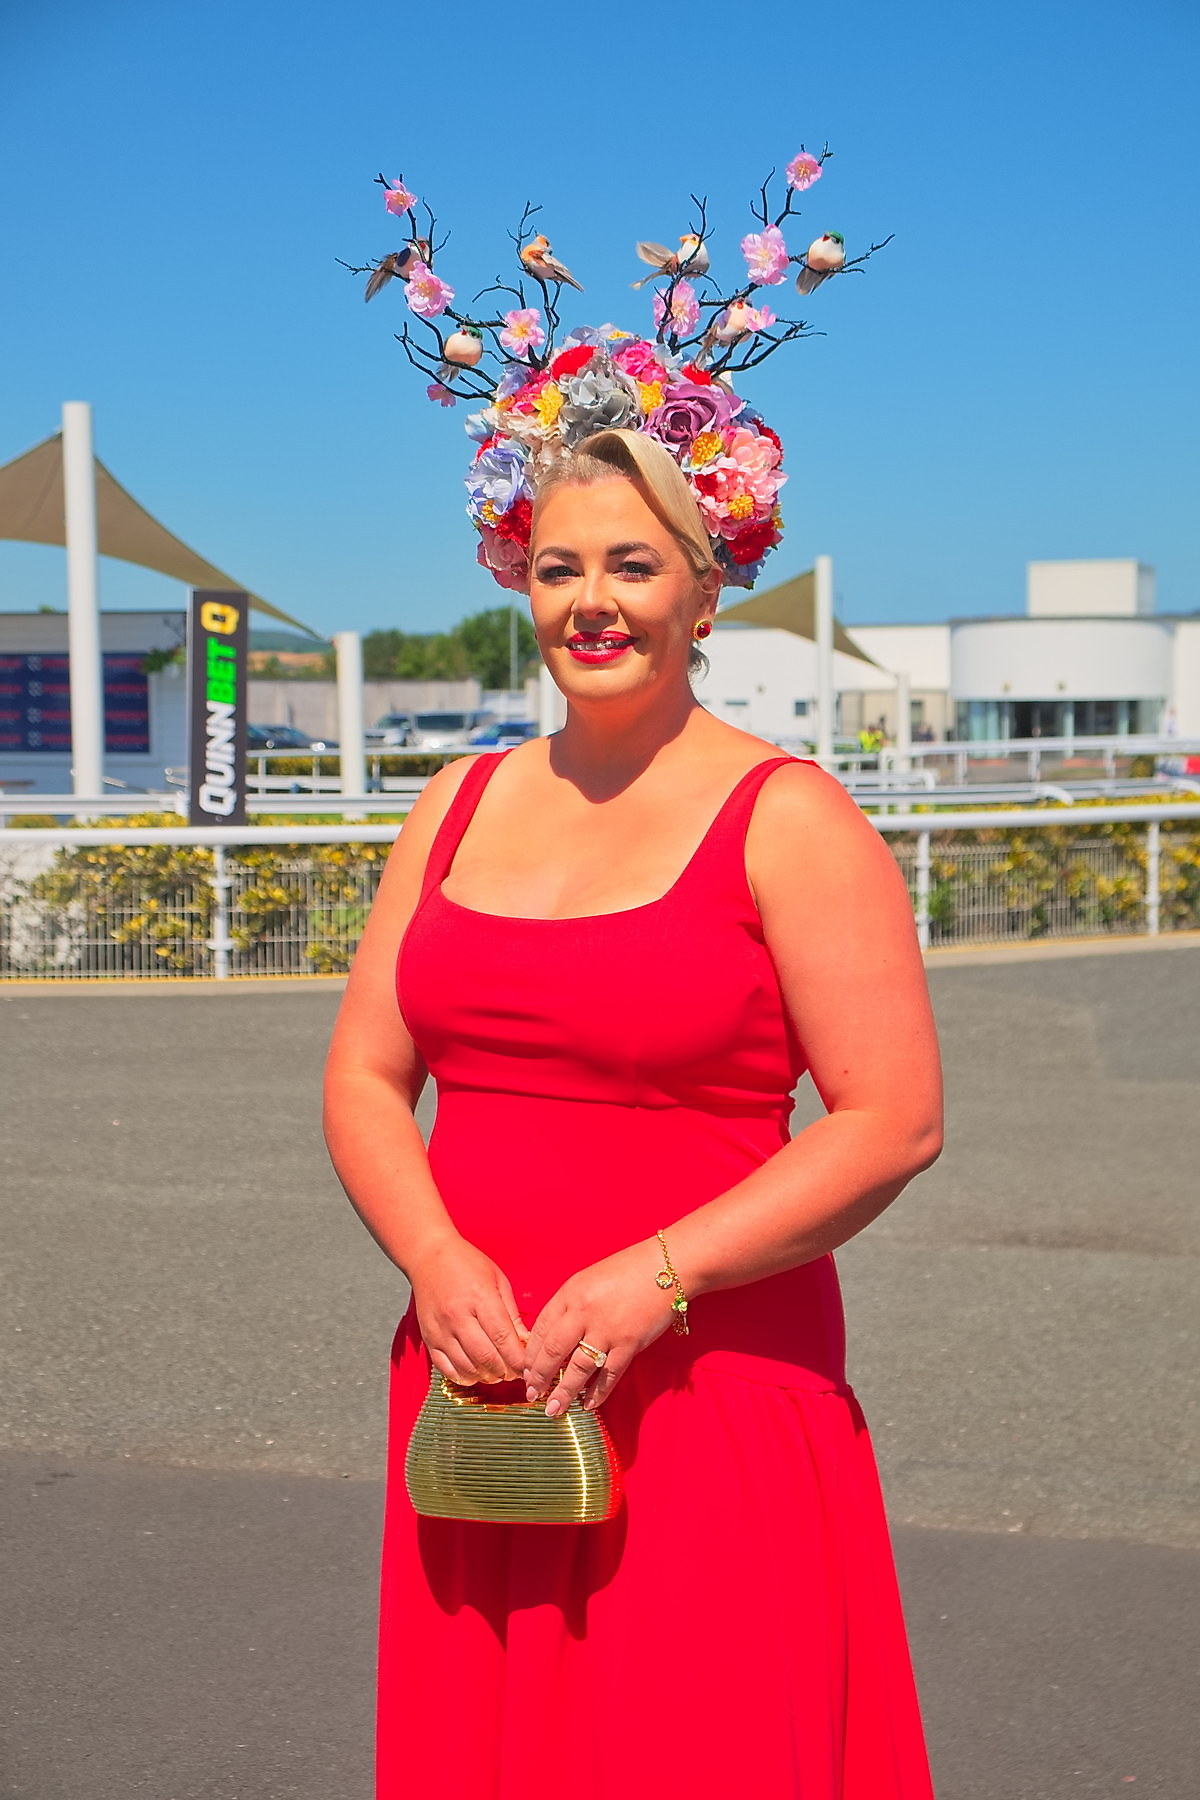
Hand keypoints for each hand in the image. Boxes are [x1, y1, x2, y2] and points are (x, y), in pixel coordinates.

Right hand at [409, 1234, 527, 1384]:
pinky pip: (447, 1369)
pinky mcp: (429, 1339)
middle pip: (486, 1358)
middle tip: (515, 1371)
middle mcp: (458, 1316)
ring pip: (468, 1368)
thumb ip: (512, 1314)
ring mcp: (441, 1330)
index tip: (529, 1367)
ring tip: (498, 1371)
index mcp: (480, 1298)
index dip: (519, 1359)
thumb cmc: (466, 1264)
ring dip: (487, 1376)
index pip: (503, 1338)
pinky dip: (465, 1376)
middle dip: (506, 1371)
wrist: (428, 1256)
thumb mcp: (498, 1280)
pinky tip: (476, 1370)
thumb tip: (526, 1342)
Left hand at [522, 1239, 673, 1416]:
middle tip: (532, 1394)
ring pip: (578, 1369)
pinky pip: (608, 1374)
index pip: (540, 1328)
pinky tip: (588, 1405)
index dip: (530, 1354)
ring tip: (554, 1409)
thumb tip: (556, 1336)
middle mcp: (584, 1311)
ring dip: (563, 1393)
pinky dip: (597, 1393)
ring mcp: (607, 1329)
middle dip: (539, 1377)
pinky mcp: (629, 1343)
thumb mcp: (590, 1279)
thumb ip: (572, 1305)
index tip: (526, 1371)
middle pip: (552, 1351)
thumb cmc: (629, 1269)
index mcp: (571, 1292)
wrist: (667, 1266)